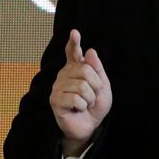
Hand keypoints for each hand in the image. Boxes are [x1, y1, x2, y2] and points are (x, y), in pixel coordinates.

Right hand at [49, 29, 111, 155]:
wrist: (90, 125)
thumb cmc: (95, 104)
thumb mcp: (103, 86)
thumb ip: (98, 69)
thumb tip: (90, 50)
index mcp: (76, 68)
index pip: (73, 52)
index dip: (74, 42)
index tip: (75, 32)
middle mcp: (65, 74)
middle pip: (85, 70)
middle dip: (96, 85)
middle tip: (93, 95)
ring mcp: (58, 86)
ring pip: (82, 86)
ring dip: (90, 98)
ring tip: (85, 103)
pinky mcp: (55, 100)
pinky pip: (76, 99)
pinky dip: (83, 106)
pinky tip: (78, 109)